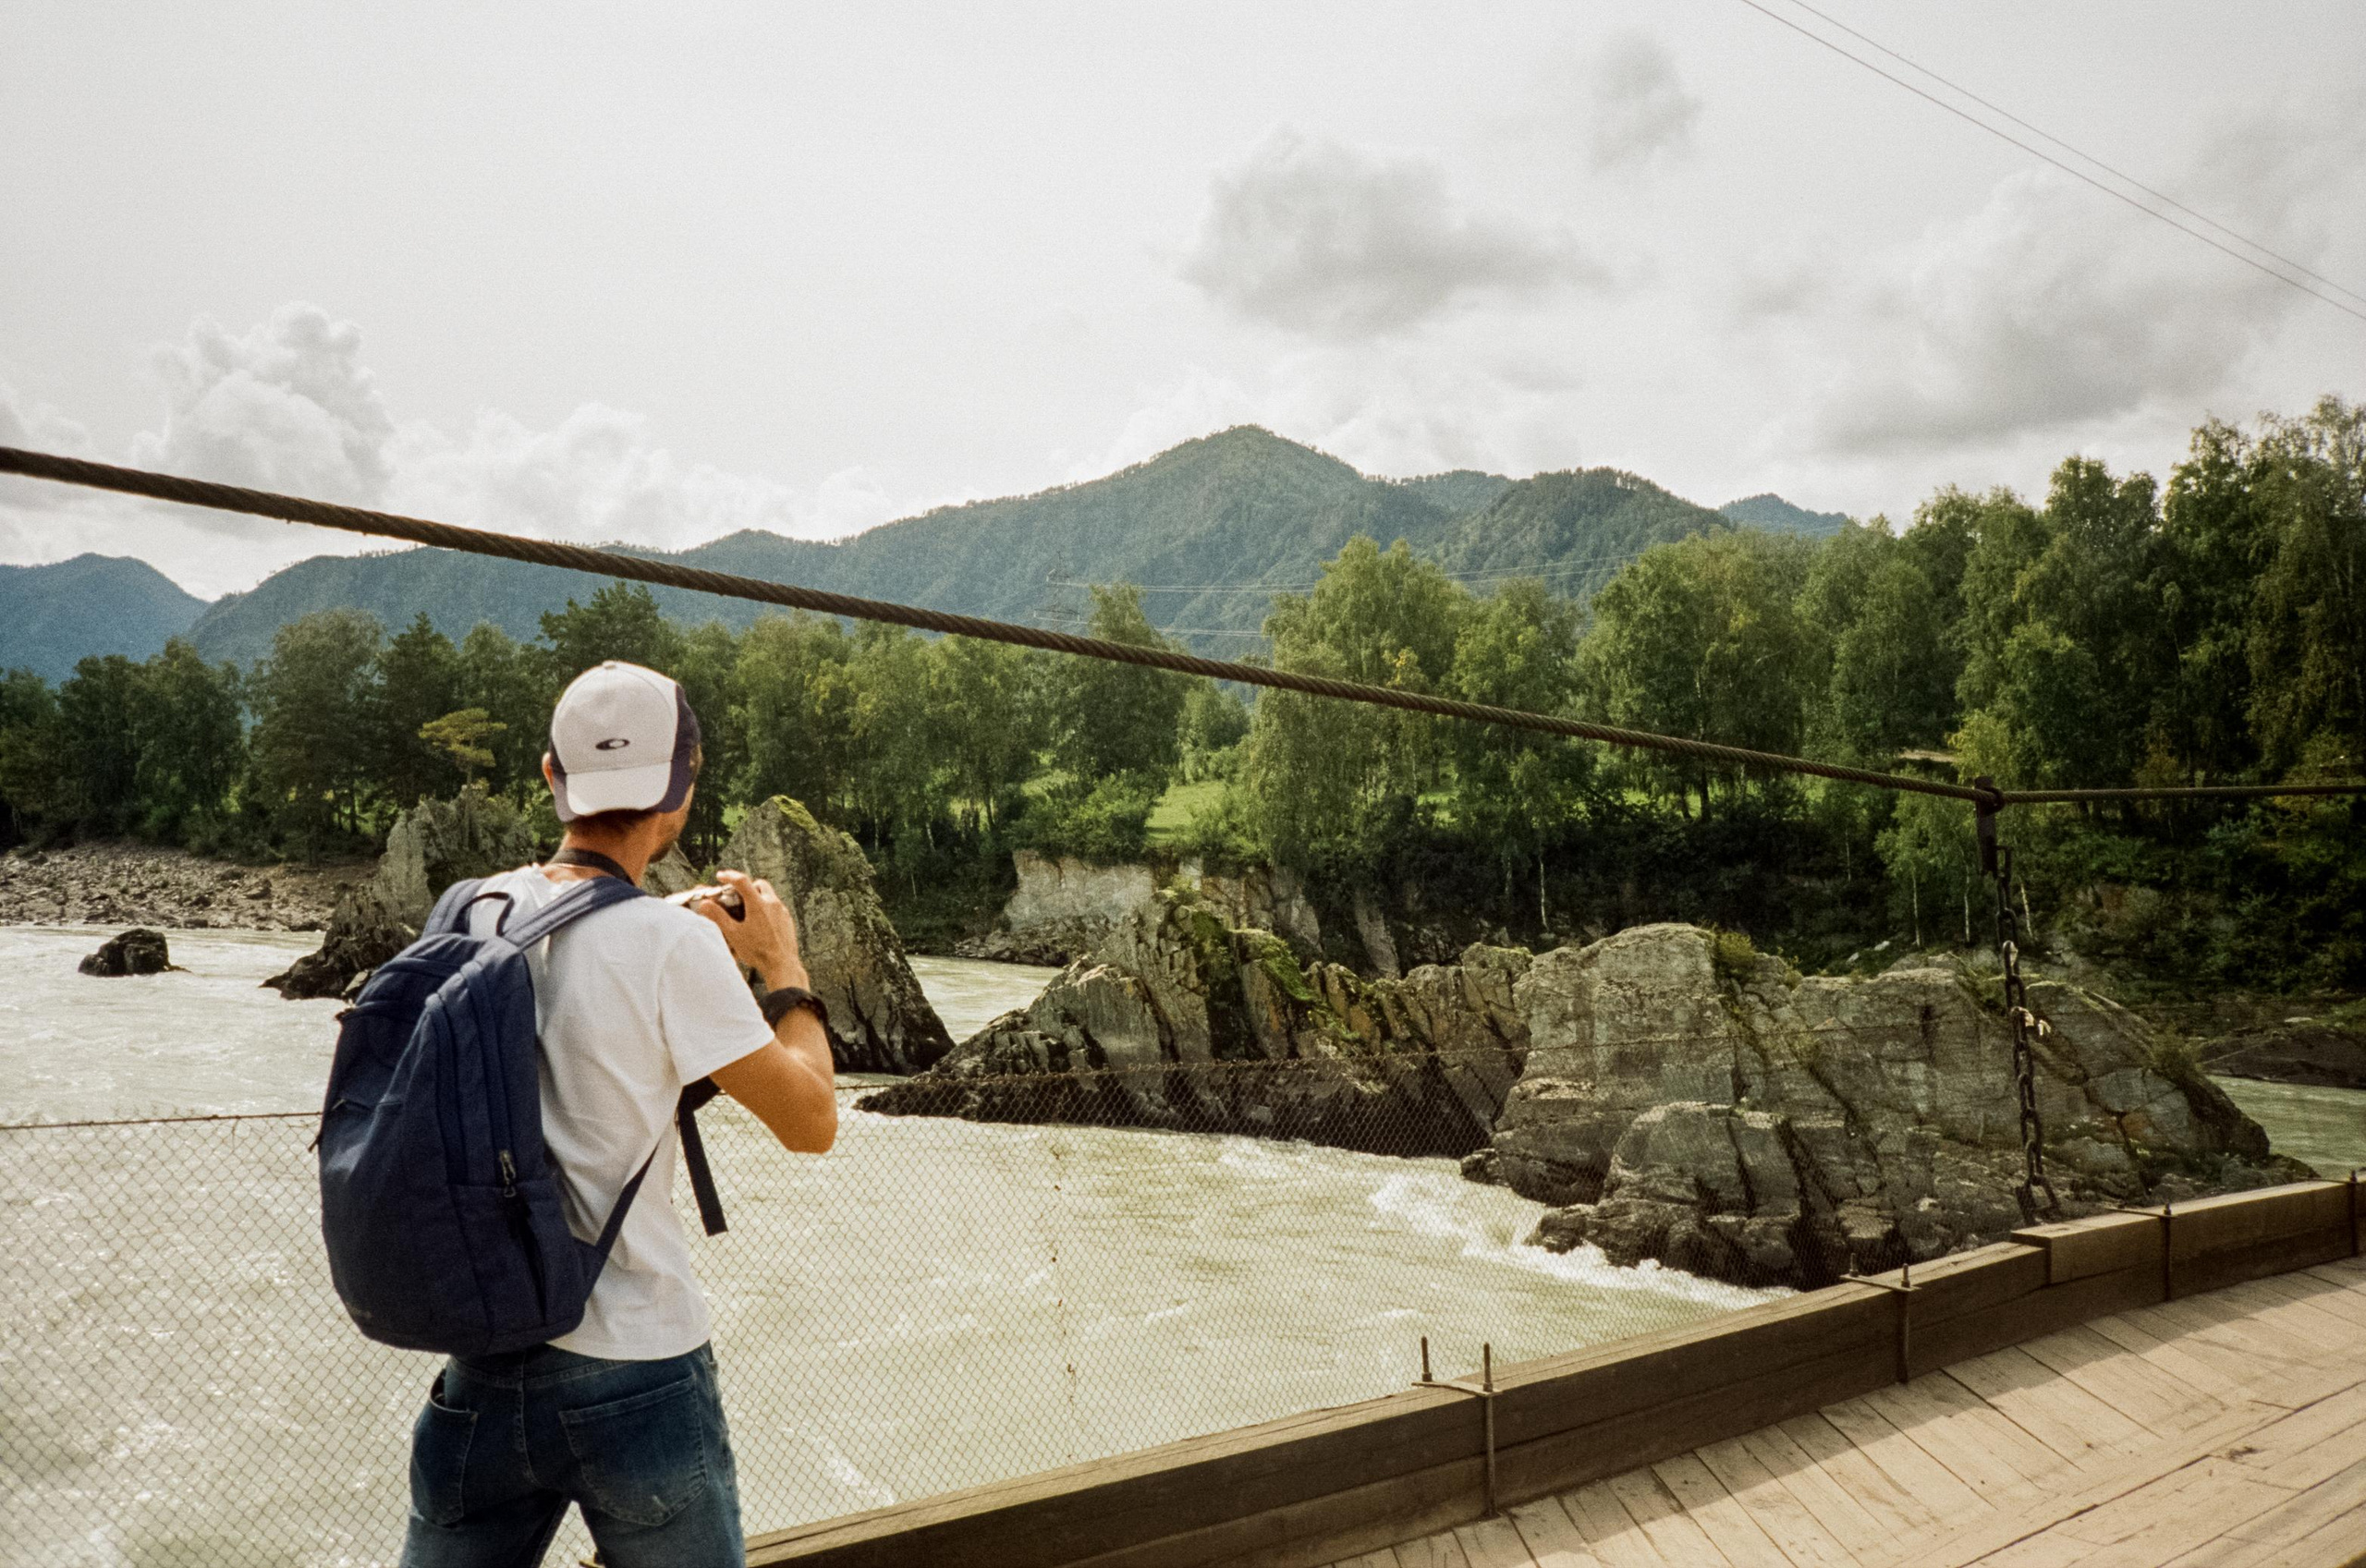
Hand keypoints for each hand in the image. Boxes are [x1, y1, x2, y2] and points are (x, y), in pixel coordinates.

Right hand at [697, 869, 805, 991]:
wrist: (782, 965)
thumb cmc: (757, 951)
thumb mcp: (734, 934)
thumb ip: (719, 917)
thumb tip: (704, 904)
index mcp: (758, 904)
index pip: (742, 881)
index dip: (730, 876)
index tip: (721, 876)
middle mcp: (773, 904)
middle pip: (760, 884)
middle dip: (747, 885)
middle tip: (737, 894)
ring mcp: (782, 912)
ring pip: (770, 896)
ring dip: (758, 897)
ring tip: (747, 910)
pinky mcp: (788, 921)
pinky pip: (776, 908)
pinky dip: (767, 909)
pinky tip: (760, 923)